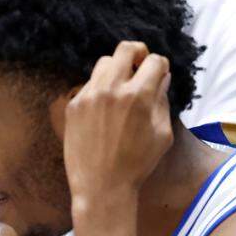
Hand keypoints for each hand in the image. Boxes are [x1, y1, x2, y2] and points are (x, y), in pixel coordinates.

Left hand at [64, 41, 172, 208]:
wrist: (101, 186)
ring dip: (117, 69)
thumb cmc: (137, 164)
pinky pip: (88, 84)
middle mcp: (111, 90)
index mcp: (138, 96)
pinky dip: (100, 89)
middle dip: (138, 53)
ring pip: (104, 63)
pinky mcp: (73, 106)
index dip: (160, 65)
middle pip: (126, 49)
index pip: (154, 60)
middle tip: (140, 66)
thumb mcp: (162, 133)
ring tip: (121, 87)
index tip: (159, 73)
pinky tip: (104, 108)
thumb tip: (161, 77)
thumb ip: (162, 100)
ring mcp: (88, 96)